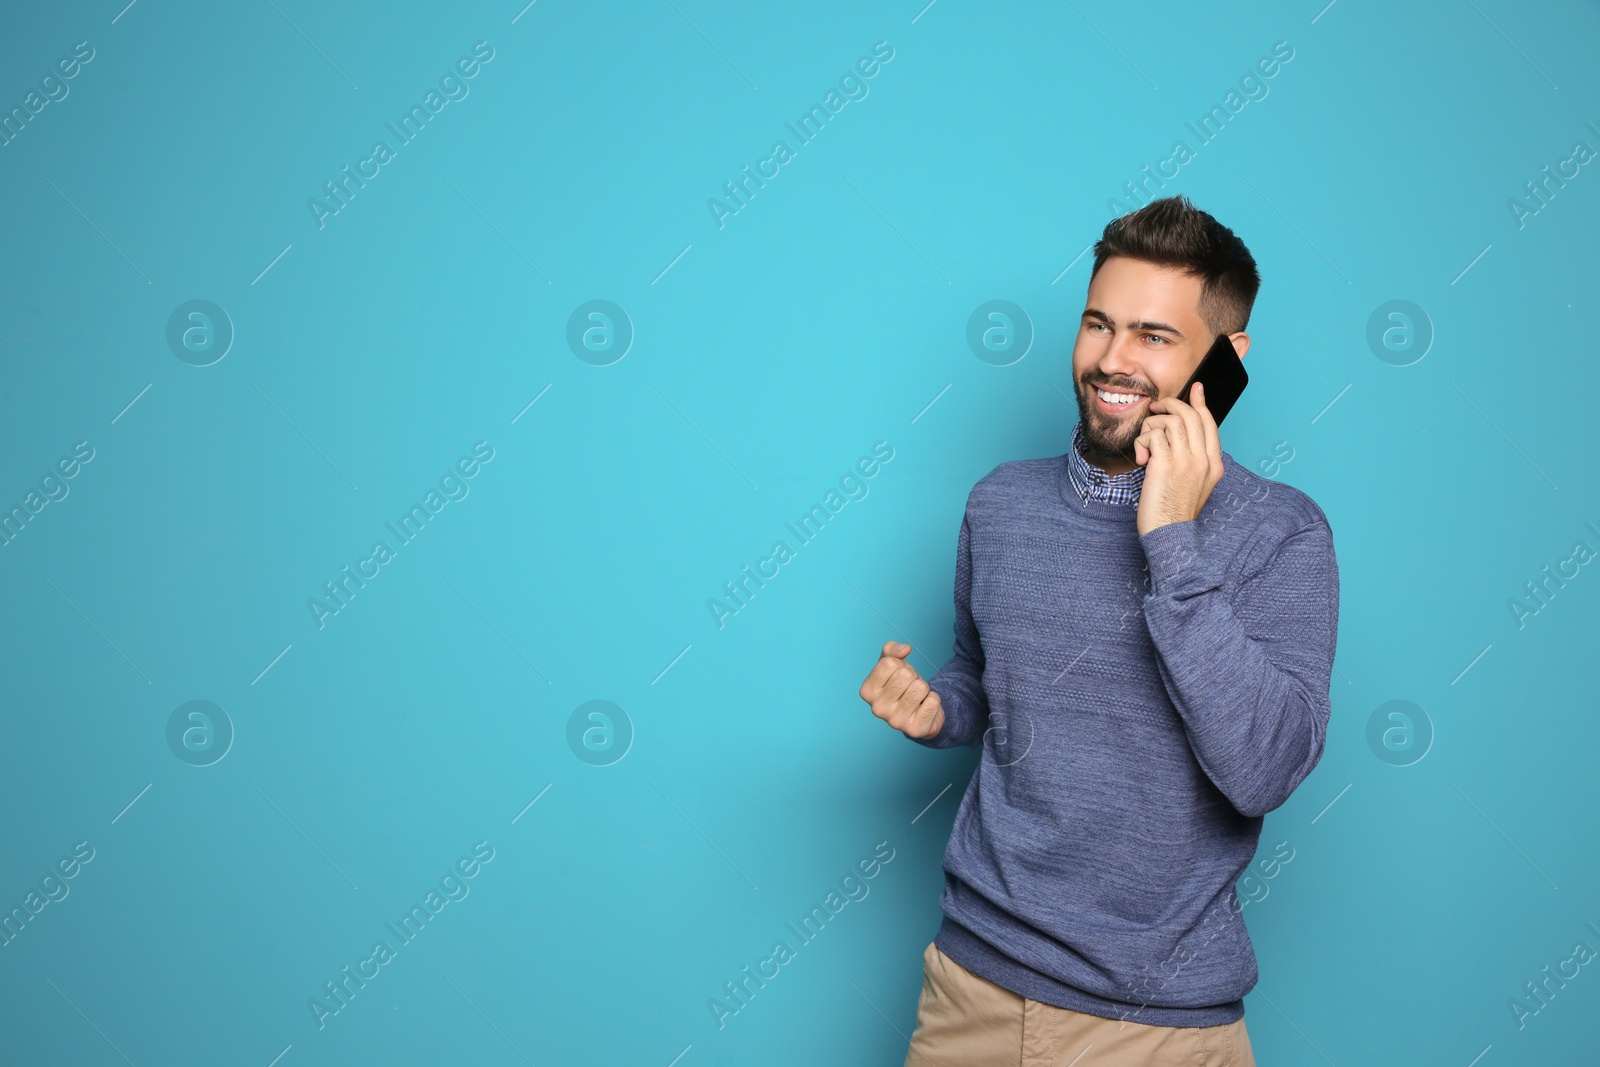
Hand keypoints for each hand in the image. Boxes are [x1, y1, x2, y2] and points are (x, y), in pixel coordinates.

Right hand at [859, 641, 943, 739]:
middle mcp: (877, 709)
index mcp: (867, 691)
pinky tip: (924, 707)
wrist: (918, 711)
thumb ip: (892, 649)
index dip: (900, 664)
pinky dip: (934, 699)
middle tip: (910, 687)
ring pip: (920, 687)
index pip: (889, 663)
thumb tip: (905, 649)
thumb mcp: (892, 664)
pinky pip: (933, 702)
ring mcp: (895, 722)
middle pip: (906, 675)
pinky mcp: (914, 730)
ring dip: (924, 688)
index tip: (898, 676)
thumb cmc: (901, 685)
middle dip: (913, 676)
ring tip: (917, 697)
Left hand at [1133, 381, 1223, 536]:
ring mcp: (1186, 461)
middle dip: (1169, 406)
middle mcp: (1203, 460)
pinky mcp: (1165, 464)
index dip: (1201, 403)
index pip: (1210, 424)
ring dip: (1150, 428)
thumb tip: (1180, 438)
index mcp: (1214, 464)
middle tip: (1155, 408)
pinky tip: (1141, 459)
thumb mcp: (1196, 486)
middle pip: (1189, 416)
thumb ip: (1194, 462)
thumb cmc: (1176, 511)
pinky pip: (1152, 436)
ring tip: (1145, 446)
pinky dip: (1142, 442)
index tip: (1195, 389)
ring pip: (1169, 422)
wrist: (1170, 534)